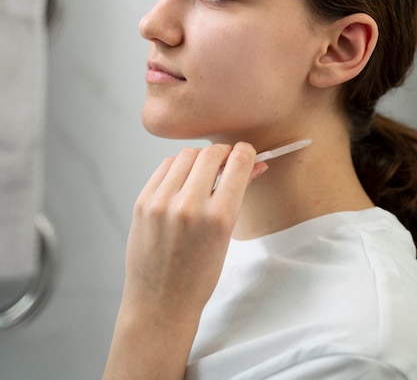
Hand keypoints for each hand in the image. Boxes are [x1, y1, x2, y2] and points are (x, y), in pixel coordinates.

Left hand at [123, 142, 266, 321]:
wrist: (160, 301)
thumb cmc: (199, 276)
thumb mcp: (227, 237)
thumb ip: (238, 195)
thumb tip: (255, 164)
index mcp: (218, 218)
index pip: (238, 163)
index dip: (245, 152)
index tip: (245, 153)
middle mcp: (188, 206)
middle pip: (211, 153)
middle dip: (223, 153)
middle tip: (226, 161)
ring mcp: (161, 203)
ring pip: (186, 155)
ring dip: (199, 158)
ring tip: (203, 173)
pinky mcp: (142, 202)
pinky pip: (165, 167)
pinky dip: (178, 168)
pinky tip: (183, 180)